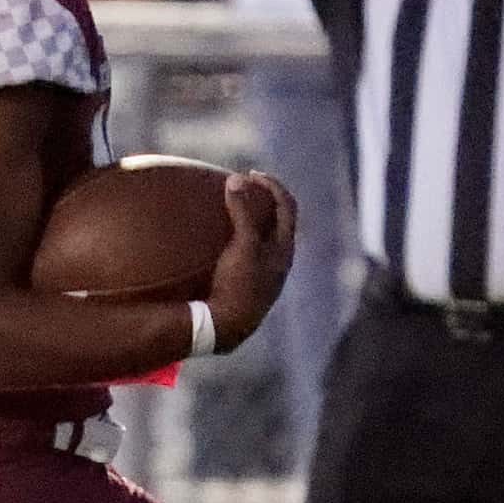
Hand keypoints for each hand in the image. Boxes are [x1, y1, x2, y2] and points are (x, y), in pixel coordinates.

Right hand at [202, 171, 297, 352]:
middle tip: (243, 188)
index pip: (287, 206)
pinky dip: (239, 241)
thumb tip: (235, 179)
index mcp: (285, 249)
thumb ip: (241, 211)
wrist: (226, 328)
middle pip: (279, 222)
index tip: (251, 174)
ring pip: (264, 241)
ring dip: (251, 222)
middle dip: (263, 201)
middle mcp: (279, 263)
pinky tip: (216, 245)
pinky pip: (248, 256)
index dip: (272, 185)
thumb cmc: (238, 285)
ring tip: (230, 211)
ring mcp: (264, 277)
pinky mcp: (248, 289)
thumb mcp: (242, 245)